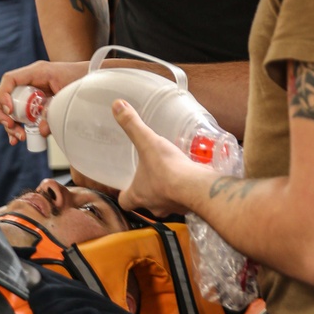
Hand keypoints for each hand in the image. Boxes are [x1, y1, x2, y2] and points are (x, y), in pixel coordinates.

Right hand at [0, 60, 88, 144]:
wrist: (91, 79)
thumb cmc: (81, 80)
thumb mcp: (68, 94)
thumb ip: (54, 111)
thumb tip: (40, 130)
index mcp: (36, 72)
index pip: (9, 79)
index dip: (4, 95)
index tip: (10, 111)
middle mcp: (29, 80)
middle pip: (2, 94)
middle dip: (2, 113)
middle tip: (12, 127)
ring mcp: (29, 91)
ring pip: (8, 106)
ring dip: (8, 123)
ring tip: (18, 137)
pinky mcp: (32, 102)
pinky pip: (17, 113)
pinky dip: (15, 126)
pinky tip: (16, 138)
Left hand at [113, 99, 204, 217]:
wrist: (197, 187)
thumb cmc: (167, 169)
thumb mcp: (147, 142)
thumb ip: (132, 125)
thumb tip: (116, 105)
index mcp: (138, 195)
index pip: (125, 202)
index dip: (124, 194)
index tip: (125, 185)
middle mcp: (154, 206)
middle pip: (145, 201)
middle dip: (147, 189)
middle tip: (150, 173)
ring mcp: (173, 208)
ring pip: (166, 200)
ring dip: (167, 189)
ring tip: (170, 171)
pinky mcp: (190, 205)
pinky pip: (184, 198)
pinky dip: (184, 188)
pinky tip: (187, 175)